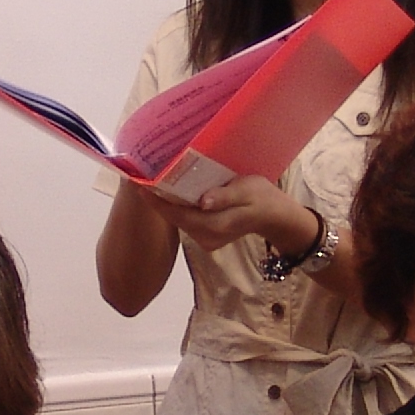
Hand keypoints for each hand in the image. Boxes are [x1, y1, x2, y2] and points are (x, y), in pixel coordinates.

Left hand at [141, 175, 318, 262]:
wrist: (274, 215)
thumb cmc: (262, 198)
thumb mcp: (248, 191)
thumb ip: (226, 196)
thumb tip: (203, 201)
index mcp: (215, 225)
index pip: (179, 214)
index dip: (158, 201)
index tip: (140, 184)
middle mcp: (206, 237)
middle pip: (175, 217)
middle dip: (157, 199)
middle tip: (142, 175)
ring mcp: (205, 240)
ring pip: (178, 220)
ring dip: (165, 202)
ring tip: (152, 180)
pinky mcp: (205, 237)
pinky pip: (186, 220)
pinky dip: (177, 206)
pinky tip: (171, 190)